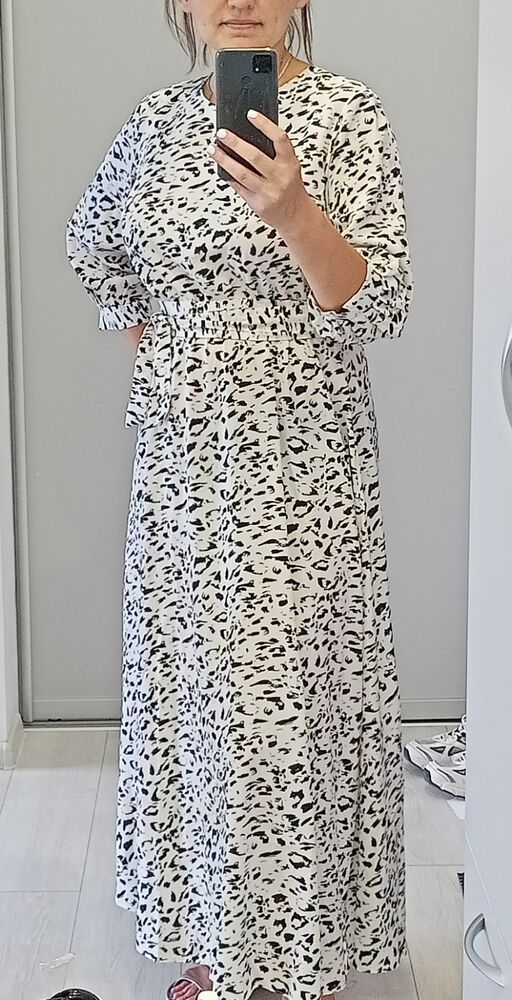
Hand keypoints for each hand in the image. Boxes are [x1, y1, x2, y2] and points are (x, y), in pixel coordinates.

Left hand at [208, 110, 310, 232]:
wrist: (296, 216)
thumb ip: (274, 155)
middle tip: (222, 133)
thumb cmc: (290, 189)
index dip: (265, 125)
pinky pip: (239, 187)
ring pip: (242, 173)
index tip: (250, 114)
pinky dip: (229, 177)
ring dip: (225, 160)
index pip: (280, 139)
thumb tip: (247, 137)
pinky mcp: (258, 203)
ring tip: (214, 149)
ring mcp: (268, 192)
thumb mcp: (289, 168)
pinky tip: (221, 168)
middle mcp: (280, 177)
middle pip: (254, 156)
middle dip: (235, 143)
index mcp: (290, 163)